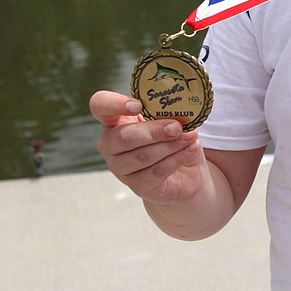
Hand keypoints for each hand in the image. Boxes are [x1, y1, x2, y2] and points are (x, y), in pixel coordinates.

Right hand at [89, 91, 204, 204]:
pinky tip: (191, 148)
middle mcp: (110, 144)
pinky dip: (176, 158)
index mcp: (114, 120)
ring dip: (170, 145)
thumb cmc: (171, 139)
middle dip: (153, 131)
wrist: (184, 174)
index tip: (138, 105)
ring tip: (190, 137)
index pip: (99, 105)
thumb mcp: (169, 120)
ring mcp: (120, 168)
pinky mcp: (137, 186)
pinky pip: (156, 172)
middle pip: (123, 137)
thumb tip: (183, 107)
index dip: (114, 104)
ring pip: (142, 156)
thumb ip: (170, 112)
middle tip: (176, 127)